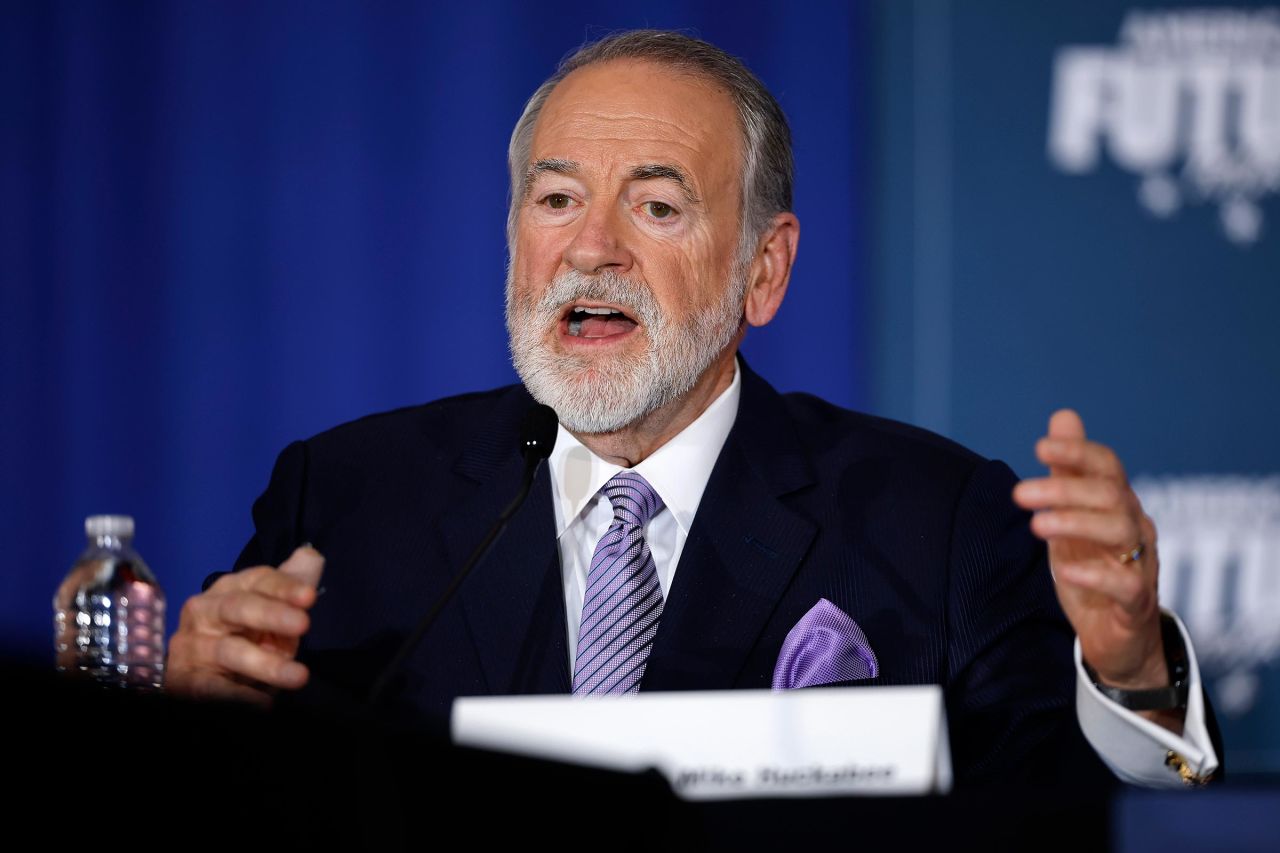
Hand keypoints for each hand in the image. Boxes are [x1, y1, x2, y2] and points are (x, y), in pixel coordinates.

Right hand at [166, 545, 323, 707]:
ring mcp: (192, 646)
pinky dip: (235, 696)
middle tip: (304, 625)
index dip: (284, 586)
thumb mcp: (272, 609)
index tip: (310, 596)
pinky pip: (209, 688)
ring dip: (265, 664)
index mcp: (229, 589)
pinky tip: (261, 703)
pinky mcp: (184, 680)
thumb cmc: (246, 634)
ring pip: (228, 651)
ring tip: (299, 676)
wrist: (203, 673)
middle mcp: (205, 612)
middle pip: (237, 608)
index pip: (258, 581)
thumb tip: (312, 556)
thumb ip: (292, 583)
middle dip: (271, 614)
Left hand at [1012, 411, 1168, 694]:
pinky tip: (1064, 569)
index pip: (1107, 466)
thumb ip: (1069, 470)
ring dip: (1076, 523)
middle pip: (1110, 494)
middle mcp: (1135, 528)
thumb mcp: (1074, 515)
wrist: (1121, 638)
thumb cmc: (1095, 567)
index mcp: (1118, 504)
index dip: (1078, 452)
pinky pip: (1127, 585)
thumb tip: (1063, 415)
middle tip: (1019, 494)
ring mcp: (1140, 564)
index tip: (1040, 447)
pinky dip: (1096, 574)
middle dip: (1064, 489)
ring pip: (1122, 531)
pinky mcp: (1136, 604)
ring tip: (1036, 526)